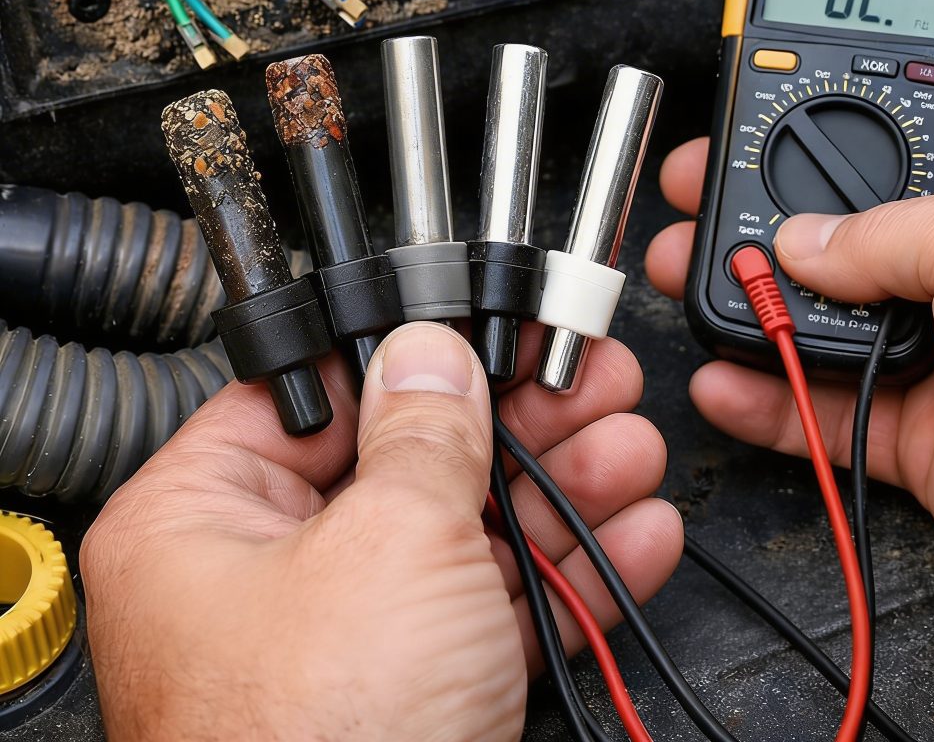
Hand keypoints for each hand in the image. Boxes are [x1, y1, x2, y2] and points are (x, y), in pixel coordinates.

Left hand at [81, 321, 681, 741]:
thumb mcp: (387, 544)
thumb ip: (422, 432)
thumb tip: (427, 350)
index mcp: (209, 521)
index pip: (315, 397)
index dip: (411, 355)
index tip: (486, 329)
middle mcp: (275, 576)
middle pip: (410, 460)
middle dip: (518, 421)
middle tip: (587, 381)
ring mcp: (356, 638)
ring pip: (470, 532)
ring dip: (566, 488)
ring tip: (629, 446)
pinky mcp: (422, 693)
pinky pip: (500, 609)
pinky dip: (572, 573)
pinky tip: (634, 534)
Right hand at [646, 88, 933, 599]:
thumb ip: (882, 231)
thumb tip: (806, 243)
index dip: (872, 118)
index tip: (805, 108)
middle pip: (857, 230)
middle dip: (776, 214)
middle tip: (714, 192)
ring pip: (826, 318)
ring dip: (754, 303)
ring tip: (696, 279)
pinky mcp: (917, 429)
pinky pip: (823, 407)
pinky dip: (766, 398)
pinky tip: (727, 378)